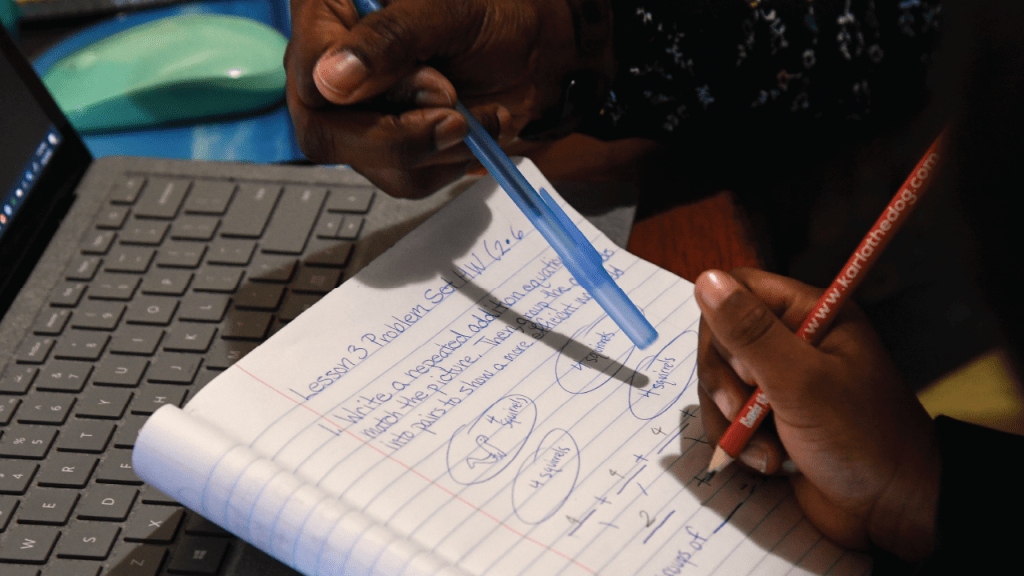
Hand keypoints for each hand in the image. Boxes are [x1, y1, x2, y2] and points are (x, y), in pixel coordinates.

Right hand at [285, 0, 611, 197]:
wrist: (531, 51)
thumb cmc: (491, 13)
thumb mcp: (447, 11)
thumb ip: (389, 39)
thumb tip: (331, 80)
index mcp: (330, 13)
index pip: (310, 71)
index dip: (356, 93)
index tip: (429, 88)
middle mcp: (330, 69)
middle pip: (326, 133)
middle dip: (401, 135)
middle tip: (457, 113)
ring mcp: (355, 115)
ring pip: (370, 164)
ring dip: (437, 149)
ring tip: (477, 114)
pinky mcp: (385, 150)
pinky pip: (401, 181)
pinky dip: (446, 163)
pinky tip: (472, 132)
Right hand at [694, 268, 938, 562]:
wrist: (894, 510)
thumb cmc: (863, 439)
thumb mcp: (802, 382)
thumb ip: (751, 333)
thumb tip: (707, 279)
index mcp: (811, 314)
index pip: (739, 289)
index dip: (724, 323)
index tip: (741, 364)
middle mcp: (791, 341)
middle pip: (719, 339)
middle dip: (725, 384)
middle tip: (746, 411)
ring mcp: (777, 381)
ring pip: (717, 382)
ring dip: (732, 422)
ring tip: (769, 452)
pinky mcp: (767, 418)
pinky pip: (726, 417)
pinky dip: (739, 442)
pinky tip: (770, 463)